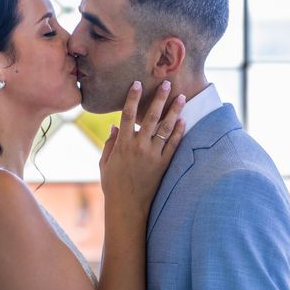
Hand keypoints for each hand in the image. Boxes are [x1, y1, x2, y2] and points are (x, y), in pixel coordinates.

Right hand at [100, 80, 185, 218]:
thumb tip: (114, 125)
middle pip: (151, 117)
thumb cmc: (113, 185)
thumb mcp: (104, 163)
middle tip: (166, 83)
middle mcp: (139, 147)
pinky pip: (173, 145)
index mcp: (122, 144)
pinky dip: (179, 132)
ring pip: (165, 128)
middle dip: (159, 98)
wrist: (127, 206)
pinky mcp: (163, 165)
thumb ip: (110, 143)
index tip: (137, 83)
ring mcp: (153, 155)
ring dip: (174, 111)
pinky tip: (184, 121)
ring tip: (181, 97)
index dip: (133, 98)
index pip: (127, 115)